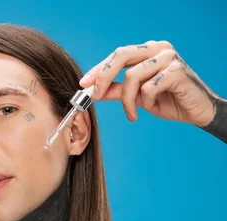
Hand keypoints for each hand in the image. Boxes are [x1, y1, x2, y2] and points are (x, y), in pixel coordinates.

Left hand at [79, 40, 218, 127]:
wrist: (196, 112)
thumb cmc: (168, 100)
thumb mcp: (136, 96)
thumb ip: (115, 90)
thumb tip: (91, 90)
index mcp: (148, 50)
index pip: (117, 55)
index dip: (98, 69)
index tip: (83, 84)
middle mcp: (158, 48)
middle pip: (121, 55)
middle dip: (103, 77)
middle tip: (95, 95)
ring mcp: (169, 58)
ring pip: (132, 76)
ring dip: (127, 99)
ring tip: (131, 112)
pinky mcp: (177, 71)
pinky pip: (148, 87)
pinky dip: (145, 101)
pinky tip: (149, 108)